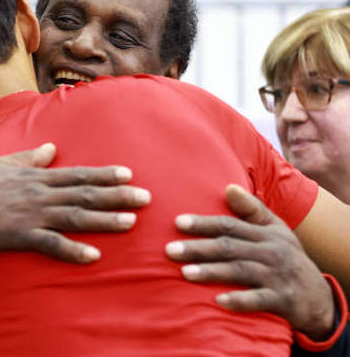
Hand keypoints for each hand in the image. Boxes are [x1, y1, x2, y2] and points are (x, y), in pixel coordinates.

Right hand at [0, 143, 149, 263]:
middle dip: (116, 195)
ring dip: (104, 219)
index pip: (77, 173)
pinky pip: (50, 244)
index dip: (104, 174)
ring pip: (74, 216)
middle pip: (84, 193)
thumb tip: (52, 148)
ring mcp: (30, 214)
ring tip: (131, 223)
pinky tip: (93, 256)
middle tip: (146, 198)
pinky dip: (72, 250)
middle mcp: (38, 192)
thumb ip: (30, 157)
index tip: (129, 174)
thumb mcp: (2, 163)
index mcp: (35, 175)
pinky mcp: (18, 236)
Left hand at [165, 184, 334, 339]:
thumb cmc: (286, 256)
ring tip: (185, 273)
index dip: (203, 223)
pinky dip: (239, 300)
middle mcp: (270, 252)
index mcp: (264, 233)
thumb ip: (251, 209)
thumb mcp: (275, 229)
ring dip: (211, 272)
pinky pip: (258, 300)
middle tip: (168, 250)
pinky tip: (218, 301)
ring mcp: (276, 276)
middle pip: (229, 247)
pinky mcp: (282, 300)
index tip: (177, 222)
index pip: (229, 225)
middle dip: (198, 248)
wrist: (318, 296)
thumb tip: (228, 186)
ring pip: (240, 271)